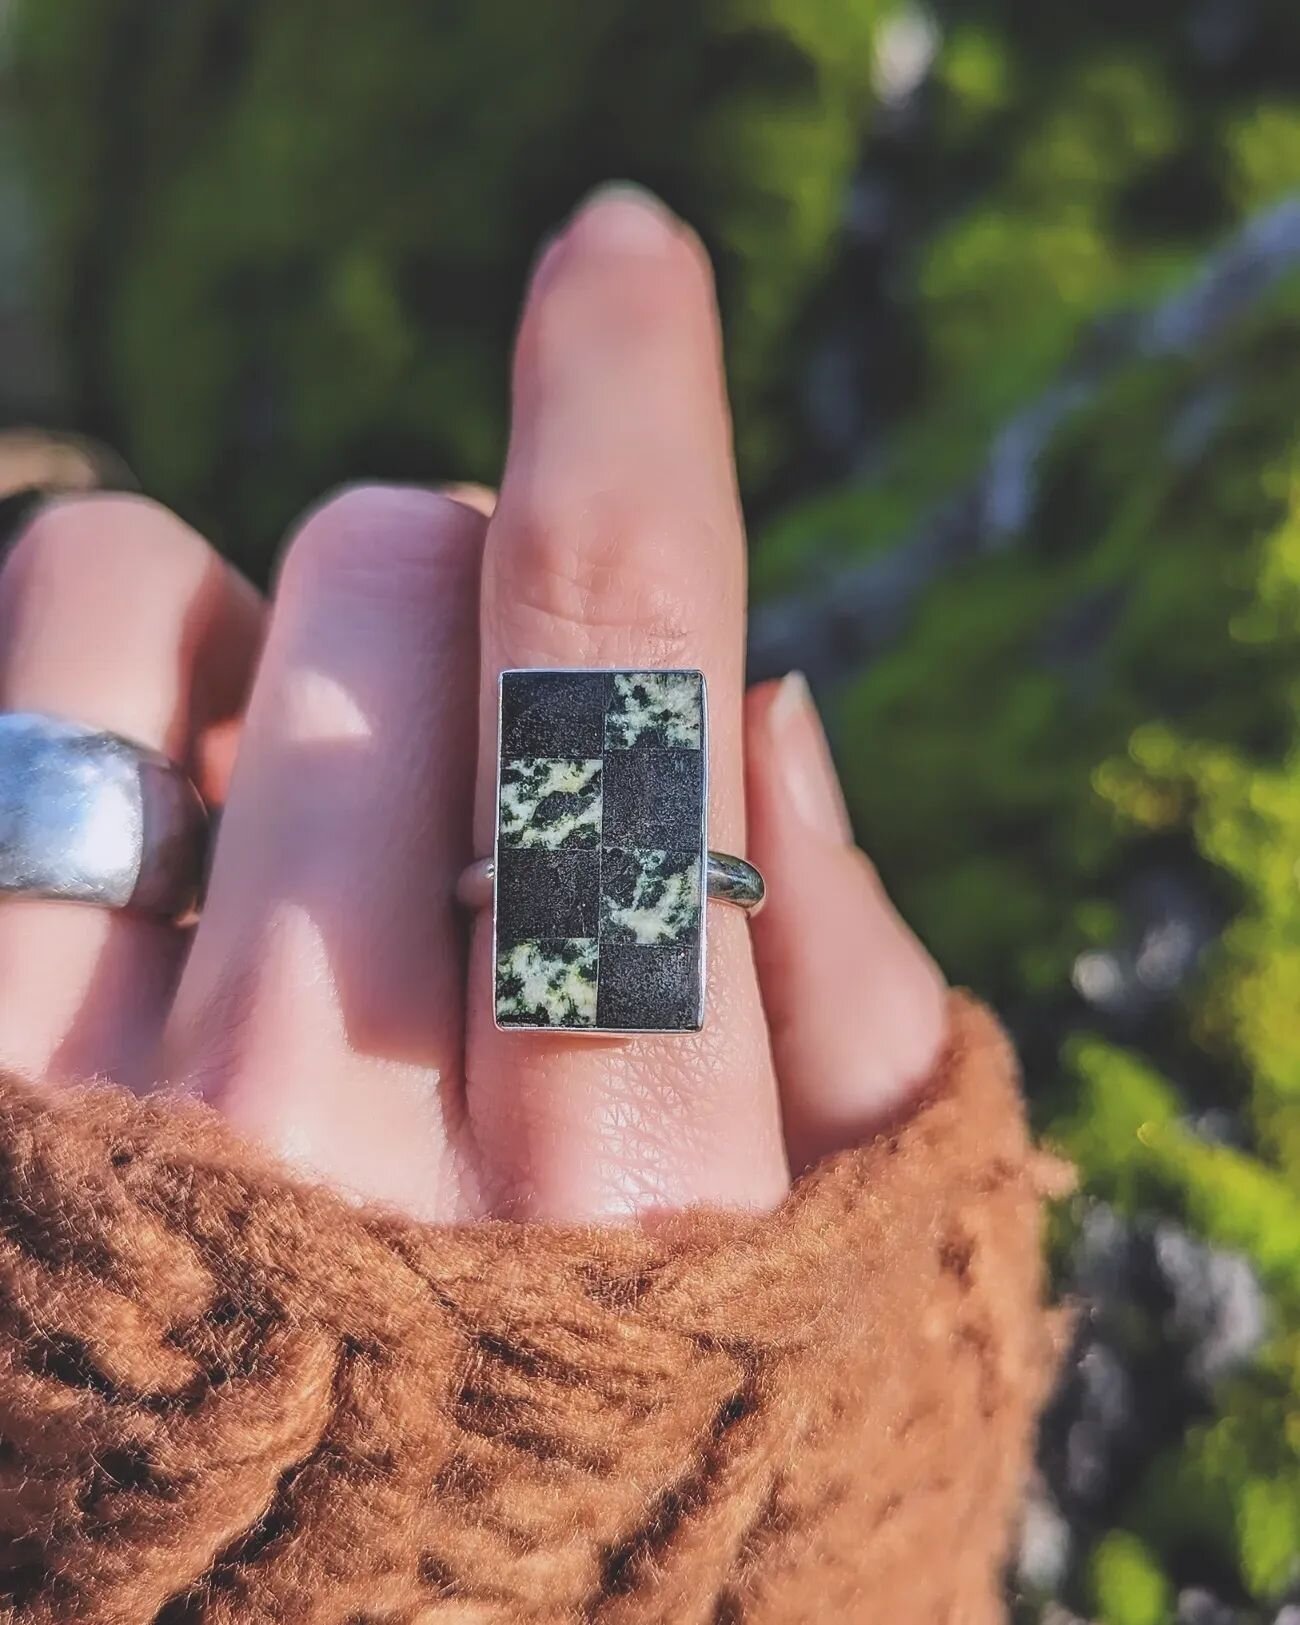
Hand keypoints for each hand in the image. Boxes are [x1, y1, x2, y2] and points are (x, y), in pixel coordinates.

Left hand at [0, 186, 944, 1220]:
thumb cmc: (649, 1499)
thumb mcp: (841, 1305)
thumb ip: (838, 1004)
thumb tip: (765, 700)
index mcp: (624, 1161)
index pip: (619, 656)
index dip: (628, 407)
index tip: (625, 257)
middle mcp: (338, 1122)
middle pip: (395, 581)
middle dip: (469, 566)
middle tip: (497, 701)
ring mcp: (96, 1125)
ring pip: (127, 595)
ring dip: (256, 599)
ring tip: (303, 745)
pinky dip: (84, 677)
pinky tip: (161, 797)